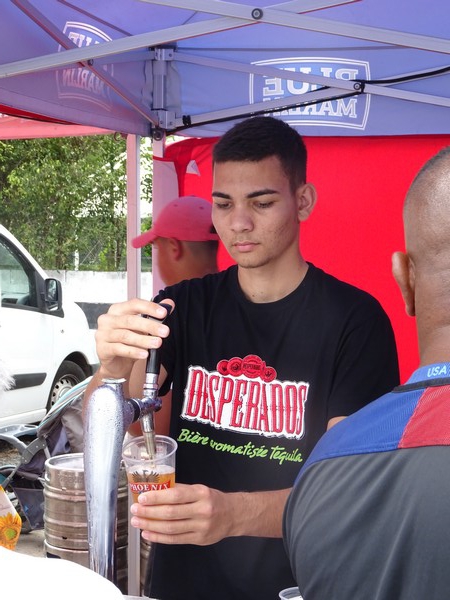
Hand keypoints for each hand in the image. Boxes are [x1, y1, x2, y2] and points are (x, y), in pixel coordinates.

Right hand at [95, 298, 172, 379]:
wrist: (116, 364)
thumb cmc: (128, 342)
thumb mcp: (142, 328)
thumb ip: (154, 315)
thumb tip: (170, 304)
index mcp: (117, 310)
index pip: (134, 304)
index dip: (149, 307)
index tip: (164, 313)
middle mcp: (107, 320)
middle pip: (130, 320)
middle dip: (150, 326)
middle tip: (165, 332)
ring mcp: (102, 334)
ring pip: (125, 335)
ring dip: (144, 340)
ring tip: (157, 343)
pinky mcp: (102, 349)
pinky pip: (119, 349)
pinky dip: (133, 351)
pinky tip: (144, 354)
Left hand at [129, 484, 289, 543]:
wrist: (234, 515)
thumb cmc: (213, 499)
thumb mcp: (200, 489)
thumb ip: (180, 490)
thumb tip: (156, 490)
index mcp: (201, 493)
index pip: (176, 495)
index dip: (157, 497)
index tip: (142, 497)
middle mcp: (202, 510)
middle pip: (171, 513)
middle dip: (150, 512)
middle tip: (135, 510)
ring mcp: (201, 527)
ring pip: (171, 528)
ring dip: (151, 525)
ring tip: (138, 522)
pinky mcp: (198, 539)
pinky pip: (175, 539)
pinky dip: (160, 537)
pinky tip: (149, 533)